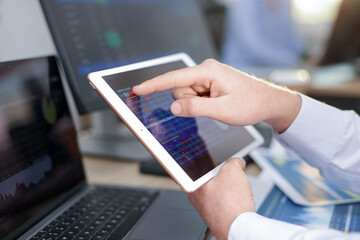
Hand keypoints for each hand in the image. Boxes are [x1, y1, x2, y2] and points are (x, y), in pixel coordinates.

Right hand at [133, 59, 301, 132]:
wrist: (268, 103)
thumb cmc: (251, 104)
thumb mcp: (223, 110)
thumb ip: (195, 108)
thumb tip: (173, 107)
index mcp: (208, 71)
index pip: (174, 78)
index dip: (154, 85)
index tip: (137, 89)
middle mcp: (205, 71)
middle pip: (179, 90)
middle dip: (189, 103)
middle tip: (212, 107)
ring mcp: (207, 77)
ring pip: (186, 95)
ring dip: (196, 105)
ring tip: (217, 105)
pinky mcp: (209, 84)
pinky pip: (194, 96)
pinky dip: (201, 104)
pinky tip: (217, 104)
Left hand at [188, 158, 254, 239]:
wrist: (238, 228)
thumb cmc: (230, 205)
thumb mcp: (232, 170)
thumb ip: (233, 161)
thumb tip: (237, 162)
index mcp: (193, 186)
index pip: (198, 167)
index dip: (211, 160)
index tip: (219, 160)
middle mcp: (196, 199)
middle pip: (211, 178)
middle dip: (223, 175)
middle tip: (232, 175)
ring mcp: (206, 209)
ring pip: (218, 190)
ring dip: (229, 188)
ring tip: (237, 190)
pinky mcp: (216, 216)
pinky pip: (224, 202)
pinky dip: (232, 199)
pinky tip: (239, 200)